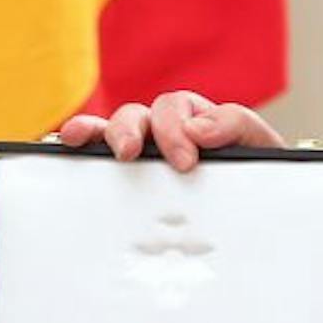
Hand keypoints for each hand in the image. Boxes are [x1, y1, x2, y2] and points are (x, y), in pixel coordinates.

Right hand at [57, 89, 285, 171]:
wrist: (258, 214)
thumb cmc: (258, 177)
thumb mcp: (262, 148)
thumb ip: (239, 128)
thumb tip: (200, 129)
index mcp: (198, 119)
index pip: (179, 109)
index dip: (177, 129)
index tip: (185, 161)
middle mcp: (166, 130)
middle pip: (141, 114)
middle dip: (134, 130)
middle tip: (131, 155)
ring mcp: (144, 150)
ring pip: (115, 127)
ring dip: (100, 131)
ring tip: (87, 141)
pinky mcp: (124, 172)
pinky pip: (95, 147)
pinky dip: (78, 140)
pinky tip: (61, 144)